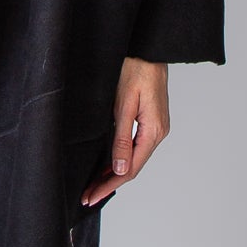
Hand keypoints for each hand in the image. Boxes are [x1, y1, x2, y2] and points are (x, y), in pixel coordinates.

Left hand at [80, 57, 169, 205]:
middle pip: (132, 167)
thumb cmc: (136, 70)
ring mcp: (156, 128)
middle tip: (88, 196)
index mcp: (153, 131)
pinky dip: (120, 159)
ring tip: (95, 186)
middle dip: (109, 184)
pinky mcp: (150, 122)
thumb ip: (121, 138)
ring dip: (114, 174)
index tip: (92, 196)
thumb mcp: (124, 105)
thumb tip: (118, 169)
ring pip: (134, 159)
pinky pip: (135, 148)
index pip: (130, 169)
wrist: (148, 49)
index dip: (109, 185)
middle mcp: (158, 133)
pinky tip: (108, 166)